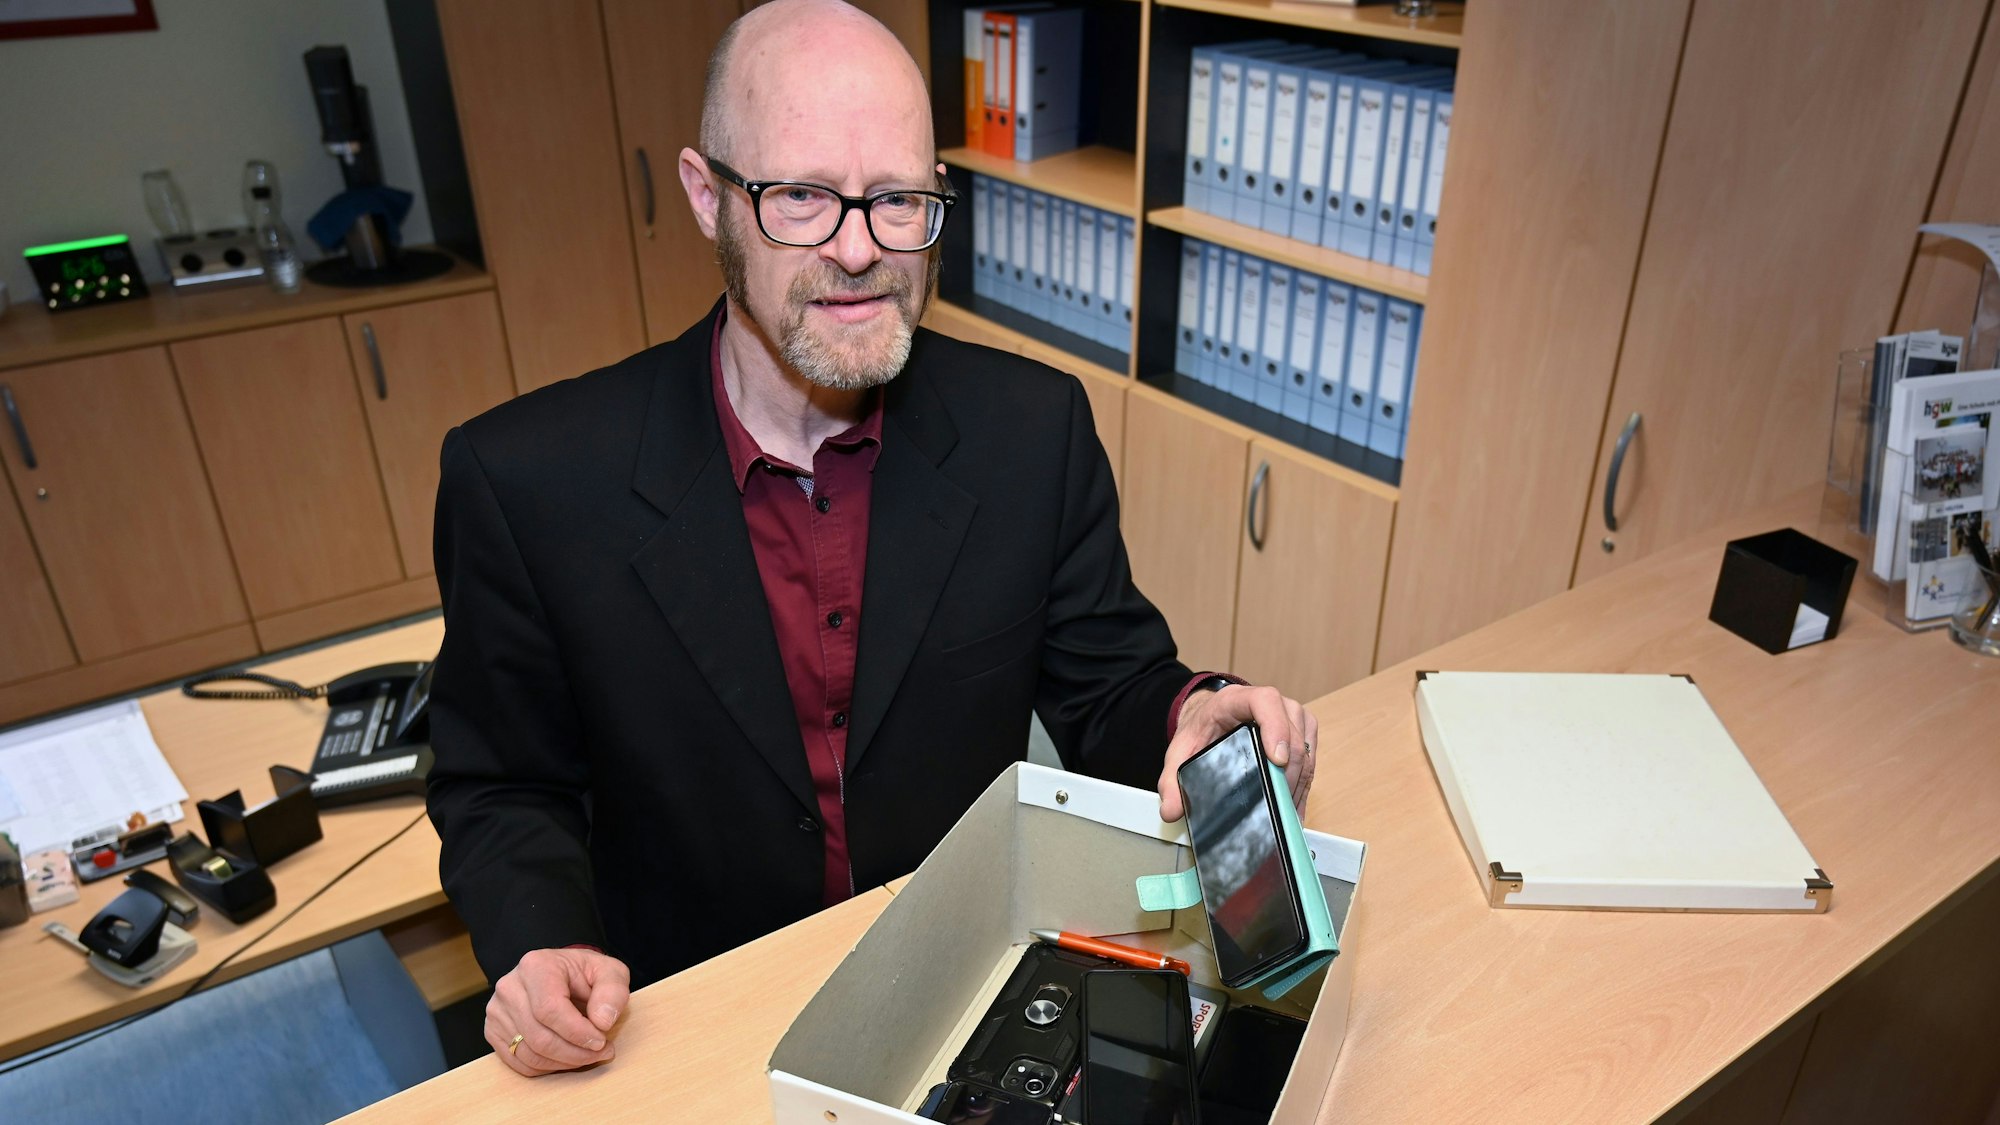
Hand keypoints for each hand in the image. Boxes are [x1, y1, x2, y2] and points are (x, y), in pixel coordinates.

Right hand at [486, 947, 629, 1075]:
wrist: (560, 974)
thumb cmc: (584, 973)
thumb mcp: (609, 972)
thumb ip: (612, 992)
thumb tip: (602, 1022)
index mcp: (536, 966)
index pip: (550, 1010)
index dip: (577, 1033)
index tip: (601, 1041)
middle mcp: (510, 987)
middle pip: (539, 1037)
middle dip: (575, 1053)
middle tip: (601, 1052)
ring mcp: (497, 1010)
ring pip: (529, 1054)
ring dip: (563, 1063)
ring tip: (587, 1055)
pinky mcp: (494, 1030)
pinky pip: (519, 1062)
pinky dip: (546, 1067)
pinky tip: (566, 1057)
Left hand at [1158, 684, 1317, 821]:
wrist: (1212, 718)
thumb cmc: (1202, 728)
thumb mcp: (1181, 750)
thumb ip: (1171, 779)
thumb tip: (1169, 810)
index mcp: (1239, 699)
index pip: (1265, 702)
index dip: (1275, 728)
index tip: (1276, 759)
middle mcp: (1272, 703)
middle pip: (1292, 732)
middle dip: (1288, 771)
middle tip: (1277, 802)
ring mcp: (1291, 715)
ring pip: (1306, 746)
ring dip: (1299, 780)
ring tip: (1286, 811)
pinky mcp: (1302, 730)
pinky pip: (1312, 756)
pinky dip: (1305, 782)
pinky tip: (1295, 806)